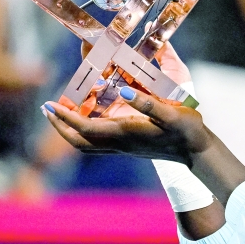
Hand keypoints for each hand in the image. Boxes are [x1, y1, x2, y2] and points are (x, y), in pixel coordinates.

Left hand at [41, 86, 211, 162]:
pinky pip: (97, 143)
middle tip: (48, 109)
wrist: (196, 151)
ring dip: (70, 130)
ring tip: (61, 114)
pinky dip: (84, 131)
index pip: (85, 128)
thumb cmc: (186, 130)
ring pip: (86, 145)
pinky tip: (88, 117)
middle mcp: (120, 143)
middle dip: (60, 126)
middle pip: (79, 141)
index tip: (50, 104)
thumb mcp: (172, 113)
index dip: (65, 118)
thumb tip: (127, 91)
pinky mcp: (129, 146)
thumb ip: (149, 104)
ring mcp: (123, 147)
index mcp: (125, 133)